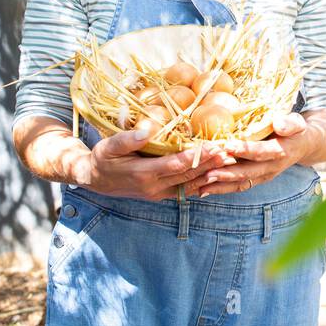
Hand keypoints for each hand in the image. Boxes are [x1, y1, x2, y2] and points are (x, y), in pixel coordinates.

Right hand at [78, 126, 237, 200]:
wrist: (94, 180)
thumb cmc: (102, 159)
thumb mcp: (108, 147)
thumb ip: (127, 140)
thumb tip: (146, 130)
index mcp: (143, 174)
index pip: (176, 166)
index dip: (197, 157)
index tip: (215, 146)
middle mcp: (154, 187)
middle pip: (189, 177)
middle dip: (211, 165)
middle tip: (230, 152)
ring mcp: (159, 194)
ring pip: (190, 186)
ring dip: (210, 174)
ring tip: (229, 162)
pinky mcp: (161, 194)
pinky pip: (185, 190)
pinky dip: (201, 183)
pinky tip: (215, 174)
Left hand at [182, 112, 309, 197]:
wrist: (304, 145)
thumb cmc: (297, 129)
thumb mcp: (297, 122)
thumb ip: (290, 123)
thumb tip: (279, 123)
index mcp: (281, 152)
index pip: (261, 152)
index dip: (245, 150)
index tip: (228, 146)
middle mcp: (272, 168)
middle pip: (247, 173)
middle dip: (226, 174)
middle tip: (207, 174)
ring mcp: (263, 176)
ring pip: (240, 183)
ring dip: (220, 186)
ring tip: (200, 186)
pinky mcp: (256, 179)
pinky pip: (238, 186)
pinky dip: (220, 189)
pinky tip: (202, 190)